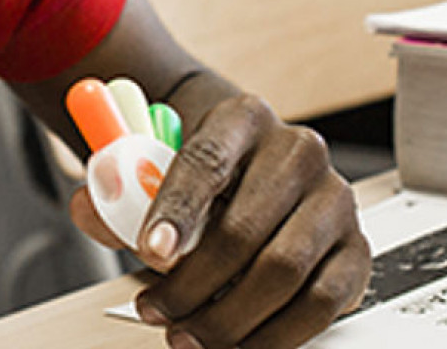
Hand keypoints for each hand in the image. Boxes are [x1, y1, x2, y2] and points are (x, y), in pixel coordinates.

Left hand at [69, 94, 370, 348]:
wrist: (252, 172)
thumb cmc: (205, 177)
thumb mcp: (157, 170)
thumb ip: (119, 192)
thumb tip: (91, 206)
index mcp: (243, 120)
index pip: (208, 161)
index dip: (178, 210)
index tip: (152, 252)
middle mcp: (298, 153)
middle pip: (246, 229)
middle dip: (192, 285)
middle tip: (157, 311)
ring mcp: (334, 200)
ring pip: (284, 272)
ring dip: (228, 318)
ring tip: (188, 334)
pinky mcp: (355, 248)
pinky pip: (321, 303)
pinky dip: (275, 336)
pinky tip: (239, 342)